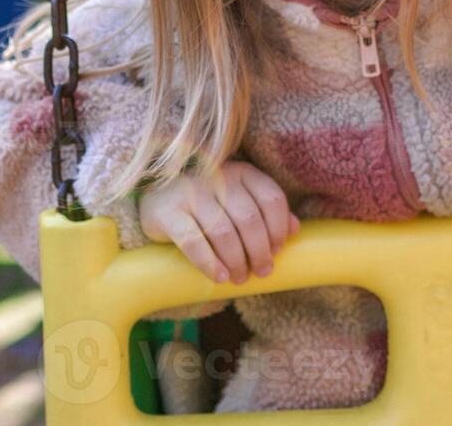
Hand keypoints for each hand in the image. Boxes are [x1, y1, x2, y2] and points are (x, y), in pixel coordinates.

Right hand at [138, 160, 299, 284]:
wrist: (156, 198)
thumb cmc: (207, 204)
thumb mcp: (239, 201)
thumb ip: (266, 212)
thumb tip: (295, 229)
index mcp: (242, 172)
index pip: (271, 198)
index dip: (279, 228)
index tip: (277, 251)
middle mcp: (217, 177)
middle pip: (249, 218)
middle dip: (259, 251)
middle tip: (261, 272)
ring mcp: (191, 192)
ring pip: (223, 231)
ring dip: (236, 261)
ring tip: (239, 278)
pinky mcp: (168, 211)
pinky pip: (193, 241)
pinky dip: (209, 263)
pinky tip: (219, 277)